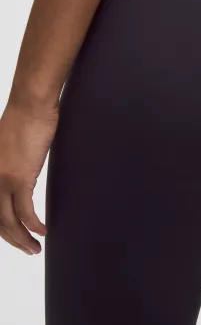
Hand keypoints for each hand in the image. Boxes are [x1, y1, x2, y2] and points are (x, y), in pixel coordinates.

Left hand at [0, 101, 58, 254]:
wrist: (31, 105)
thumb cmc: (25, 119)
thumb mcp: (11, 146)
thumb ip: (12, 164)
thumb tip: (22, 175)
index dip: (1, 228)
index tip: (14, 237)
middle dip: (12, 240)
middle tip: (26, 249)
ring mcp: (2, 179)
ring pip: (8, 222)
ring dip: (22, 239)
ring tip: (34, 248)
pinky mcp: (19, 178)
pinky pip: (25, 212)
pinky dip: (33, 225)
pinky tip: (43, 230)